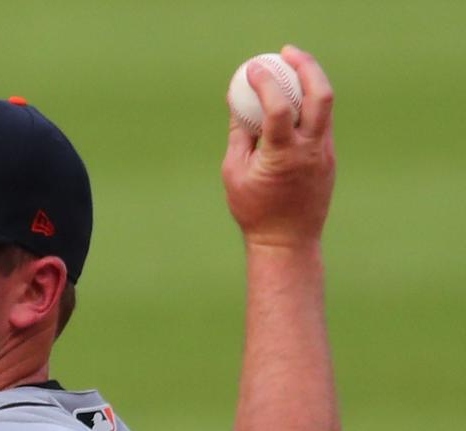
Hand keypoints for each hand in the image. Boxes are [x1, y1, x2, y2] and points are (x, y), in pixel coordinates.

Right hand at [222, 45, 335, 248]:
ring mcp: (324, 153)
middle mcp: (310, 150)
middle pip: (321, 94)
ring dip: (309, 82)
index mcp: (283, 155)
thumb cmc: (255, 212)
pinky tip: (293, 103)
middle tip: (287, 53)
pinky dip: (307, 106)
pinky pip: (321, 122)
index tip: (252, 70)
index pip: (278, 106)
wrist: (287, 243)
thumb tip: (238, 101)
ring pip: (325, 104)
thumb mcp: (234, 173)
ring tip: (290, 71)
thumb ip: (238, 134)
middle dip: (306, 65)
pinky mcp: (329, 157)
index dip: (265, 81)